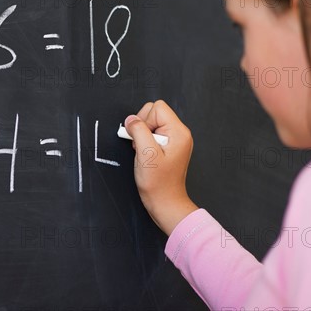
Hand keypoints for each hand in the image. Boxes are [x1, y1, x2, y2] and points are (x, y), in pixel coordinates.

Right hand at [124, 100, 198, 235]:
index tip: (142, 138)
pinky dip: (145, 142)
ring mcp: (174, 140)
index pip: (157, 107)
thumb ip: (138, 131)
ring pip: (151, 123)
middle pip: (154, 112)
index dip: (144, 120)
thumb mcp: (145, 154)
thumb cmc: (159, 184)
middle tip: (142, 146)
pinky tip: (146, 155)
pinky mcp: (168, 146)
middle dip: (142, 127)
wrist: (165, 203)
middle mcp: (179, 133)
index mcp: (179, 132)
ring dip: (142, 135)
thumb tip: (130, 119)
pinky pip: (152, 133)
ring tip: (144, 153)